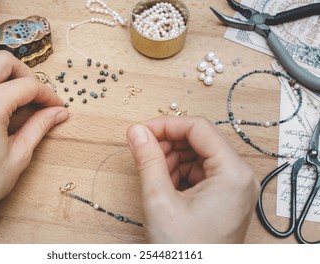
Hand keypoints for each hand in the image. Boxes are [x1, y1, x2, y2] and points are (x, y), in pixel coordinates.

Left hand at [0, 50, 68, 242]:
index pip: (27, 86)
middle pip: (3, 61)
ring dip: (2, 69)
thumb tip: (58, 112)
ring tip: (16, 90)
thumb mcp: (19, 155)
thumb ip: (40, 126)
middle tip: (37, 95)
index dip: (48, 95)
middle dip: (26, 74)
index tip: (56, 106)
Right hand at [127, 116, 258, 242]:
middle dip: (168, 143)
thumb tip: (136, 132)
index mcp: (232, 173)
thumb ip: (147, 160)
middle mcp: (239, 176)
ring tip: (153, 172)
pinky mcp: (224, 195)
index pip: (198, 128)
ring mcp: (233, 186)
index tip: (141, 130)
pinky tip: (164, 183)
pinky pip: (199, 171)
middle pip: (199, 140)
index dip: (166, 125)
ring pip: (197, 154)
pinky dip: (179, 172)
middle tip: (143, 151)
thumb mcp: (159, 201)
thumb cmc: (186, 251)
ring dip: (172, 157)